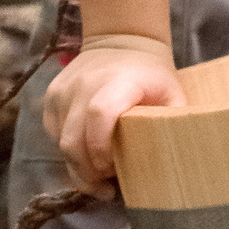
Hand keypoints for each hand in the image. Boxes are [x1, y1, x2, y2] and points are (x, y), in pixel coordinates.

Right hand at [41, 42, 182, 190]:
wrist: (121, 42)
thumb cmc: (150, 75)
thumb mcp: (172, 92)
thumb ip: (173, 121)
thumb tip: (176, 156)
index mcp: (117, 81)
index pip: (99, 115)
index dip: (102, 149)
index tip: (113, 169)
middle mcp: (84, 83)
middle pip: (73, 139)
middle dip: (86, 172)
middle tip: (105, 187)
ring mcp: (63, 89)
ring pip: (60, 141)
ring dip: (77, 166)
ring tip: (98, 176)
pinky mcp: (52, 96)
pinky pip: (54, 133)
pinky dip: (69, 150)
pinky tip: (87, 155)